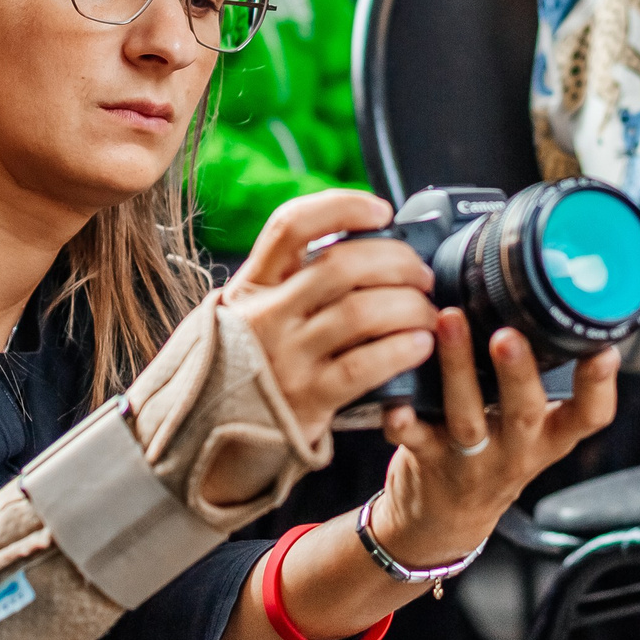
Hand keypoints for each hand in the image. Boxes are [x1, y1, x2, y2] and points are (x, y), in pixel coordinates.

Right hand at [224, 191, 439, 445]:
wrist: (212, 432)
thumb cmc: (250, 363)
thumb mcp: (252, 311)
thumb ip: (292, 281)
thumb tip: (364, 244)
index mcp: (252, 284)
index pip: (291, 225)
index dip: (342, 207)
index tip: (383, 211)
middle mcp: (265, 314)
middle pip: (343, 266)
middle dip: (398, 262)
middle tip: (422, 275)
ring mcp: (284, 357)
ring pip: (362, 312)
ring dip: (410, 307)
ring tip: (427, 313)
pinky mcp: (307, 398)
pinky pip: (366, 365)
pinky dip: (402, 348)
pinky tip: (420, 344)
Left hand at [367, 309, 619, 568]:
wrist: (447, 519)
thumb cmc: (493, 454)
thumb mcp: (532, 428)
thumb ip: (540, 378)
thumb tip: (544, 300)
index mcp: (549, 436)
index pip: (590, 416)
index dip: (600, 385)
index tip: (604, 350)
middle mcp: (516, 449)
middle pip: (525, 411)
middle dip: (518, 371)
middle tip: (508, 335)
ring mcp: (471, 458)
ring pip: (467, 415)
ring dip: (458, 368)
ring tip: (450, 321)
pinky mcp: (428, 460)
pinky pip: (413, 438)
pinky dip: (403, 418)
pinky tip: (396, 398)